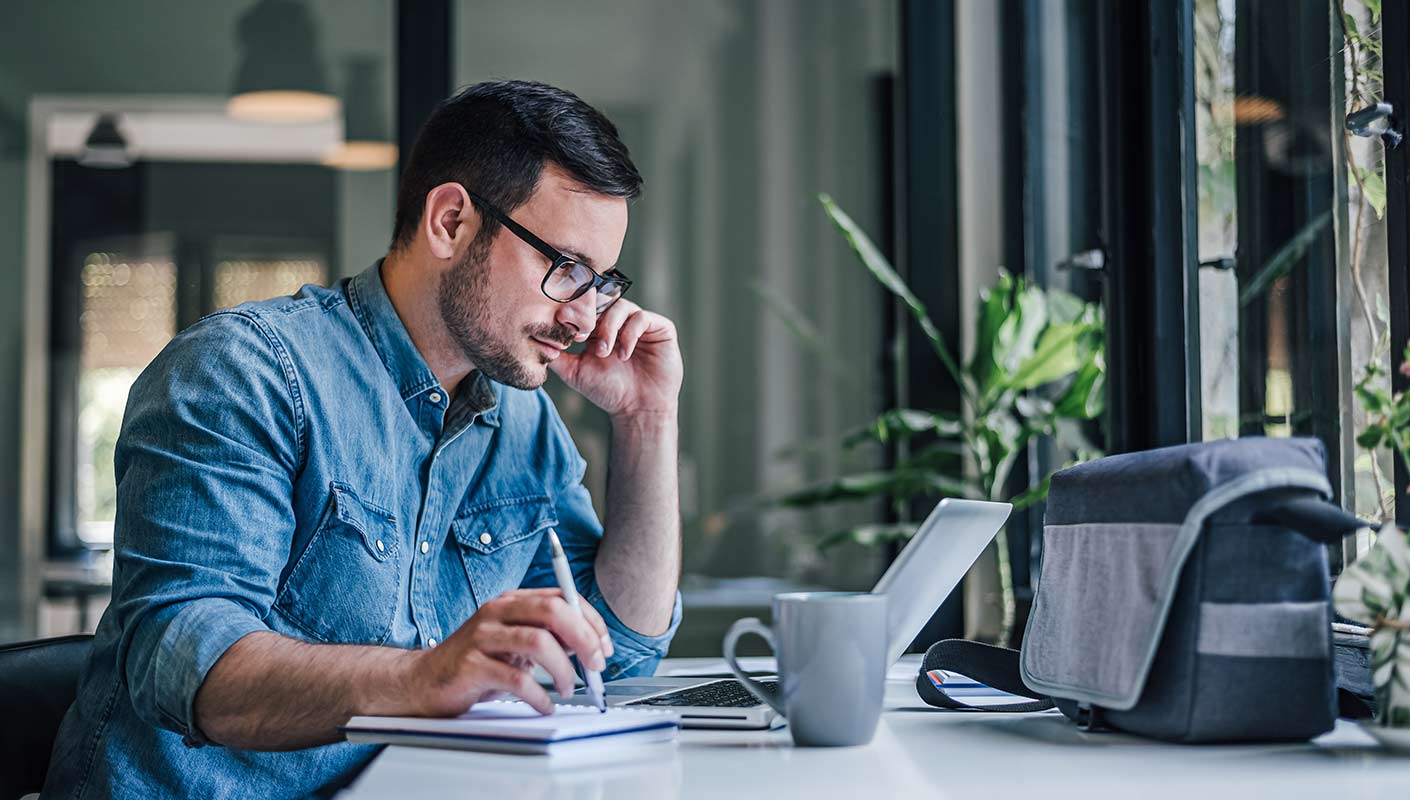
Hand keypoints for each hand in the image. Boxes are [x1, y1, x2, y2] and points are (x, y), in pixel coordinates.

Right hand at [405, 588, 613, 715]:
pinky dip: (539, 695)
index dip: (590, 621)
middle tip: (596, 666)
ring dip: (564, 669)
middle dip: (584, 639)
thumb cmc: (476, 663)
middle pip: (553, 612)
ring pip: (538, 642)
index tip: (605, 647)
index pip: (562, 598)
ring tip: (569, 688)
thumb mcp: (515, 643)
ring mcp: (482, 636)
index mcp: (512, 601)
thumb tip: (589, 646)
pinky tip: (544, 704)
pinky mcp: (471, 665)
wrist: (423, 682)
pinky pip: (516, 679)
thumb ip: (547, 637)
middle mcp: (497, 612)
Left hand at [549, 299, 682, 418]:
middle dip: (591, 320)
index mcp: (600, 327)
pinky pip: (642, 318)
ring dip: (610, 328)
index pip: (587, 308)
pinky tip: (623, 354)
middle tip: (583, 339)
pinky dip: (630, 333)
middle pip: (603, 303)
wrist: (637, 410)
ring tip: (605, 352)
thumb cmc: (608, 391)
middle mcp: (620, 321)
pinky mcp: (660, 328)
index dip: (576, 315)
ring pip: (621, 307)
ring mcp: (640, 323)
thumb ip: (557, 357)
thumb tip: (535, 342)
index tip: (569, 334)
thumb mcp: (576, 372)